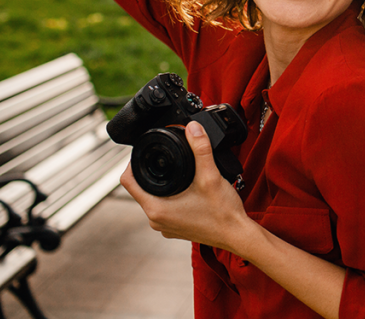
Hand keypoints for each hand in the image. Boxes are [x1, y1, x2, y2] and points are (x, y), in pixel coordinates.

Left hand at [120, 121, 253, 252]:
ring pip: (153, 198)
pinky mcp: (175, 228)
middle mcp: (156, 220)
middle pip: (140, 189)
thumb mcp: (211, 175)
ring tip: (176, 171)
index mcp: (156, 209)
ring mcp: (165, 226)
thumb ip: (201, 149)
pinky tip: (185, 189)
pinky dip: (171, 196)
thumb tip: (192, 128)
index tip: (144, 151)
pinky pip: (164, 208)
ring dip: (162, 184)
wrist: (237, 235)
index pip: (127, 181)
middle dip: (151, 171)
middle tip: (164, 156)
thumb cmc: (223, 213)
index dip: (132, 162)